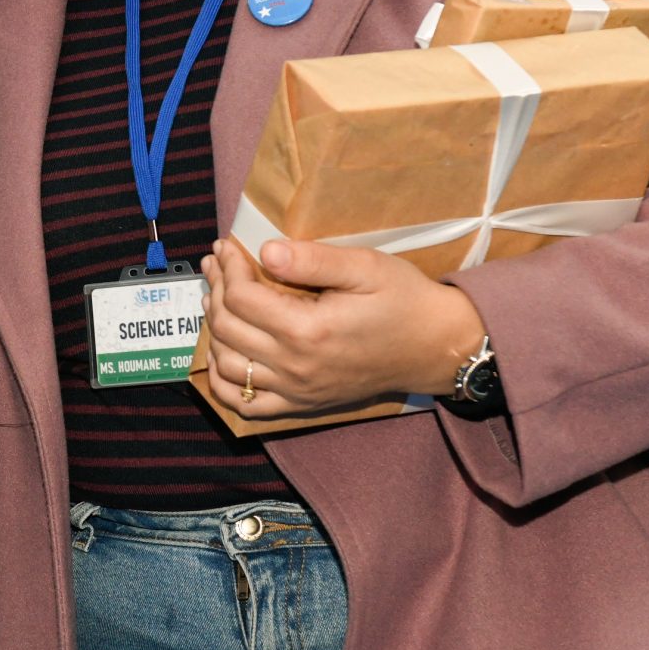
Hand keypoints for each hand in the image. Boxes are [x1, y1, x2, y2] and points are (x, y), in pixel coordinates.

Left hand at [200, 237, 485, 418]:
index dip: (228, 267)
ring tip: (218, 296)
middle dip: (215, 289)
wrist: (435, 348)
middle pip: (227, 328)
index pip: (242, 298)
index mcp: (308, 331)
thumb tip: (264, 250)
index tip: (226, 245)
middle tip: (217, 263)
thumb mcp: (364, 267)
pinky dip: (223, 380)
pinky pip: (245, 404)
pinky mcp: (302, 405)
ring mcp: (297, 391)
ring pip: (227, 365)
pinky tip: (222, 350)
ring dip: (213, 328)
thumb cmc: (403, 300)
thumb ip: (312, 260)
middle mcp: (296, 367)